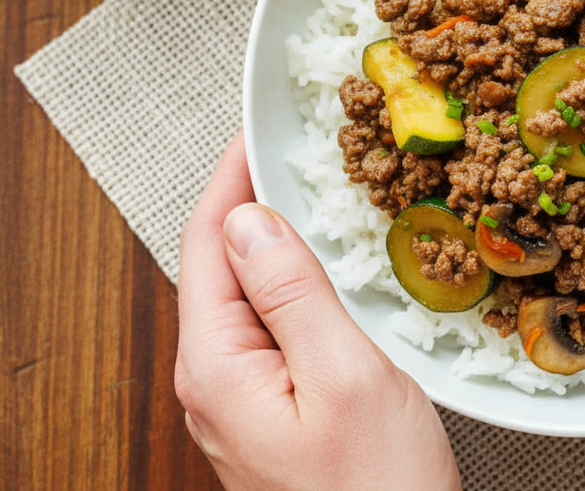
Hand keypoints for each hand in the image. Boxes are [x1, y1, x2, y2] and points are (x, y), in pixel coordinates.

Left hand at [174, 132, 460, 490]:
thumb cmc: (379, 490)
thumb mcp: (344, 375)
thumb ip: (292, 293)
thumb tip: (249, 220)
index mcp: (217, 367)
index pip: (205, 243)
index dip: (230, 179)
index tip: (257, 130)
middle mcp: (215, 384)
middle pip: (219, 268)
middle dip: (250, 204)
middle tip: (293, 153)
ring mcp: (242, 403)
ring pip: (248, 299)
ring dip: (276, 246)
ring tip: (313, 198)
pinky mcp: (274, 415)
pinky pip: (272, 332)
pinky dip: (295, 288)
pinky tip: (327, 274)